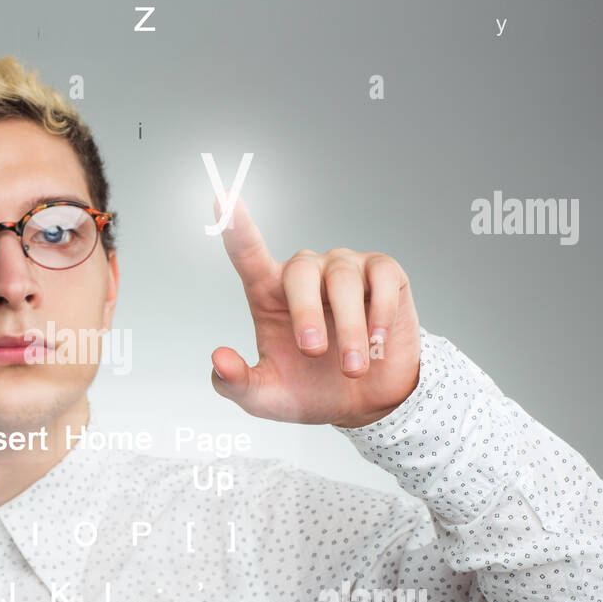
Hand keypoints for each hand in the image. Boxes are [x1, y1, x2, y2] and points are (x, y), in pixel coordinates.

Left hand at [210, 195, 421, 427]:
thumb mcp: (267, 398)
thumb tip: (218, 358)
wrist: (369, 403)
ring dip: (349, 329)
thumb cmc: (312, 392)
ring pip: (343, 280)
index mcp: (269, 295)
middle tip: (313, 354)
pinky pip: (381, 278)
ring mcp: (345, 269)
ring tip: (354, 368)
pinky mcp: (384, 274)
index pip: (248, 254)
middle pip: (300, 270)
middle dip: (305, 314)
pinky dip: (380, 313)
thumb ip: (237, 384)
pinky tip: (378, 342)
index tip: (222, 198)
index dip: (236, 227)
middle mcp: (305, 273)